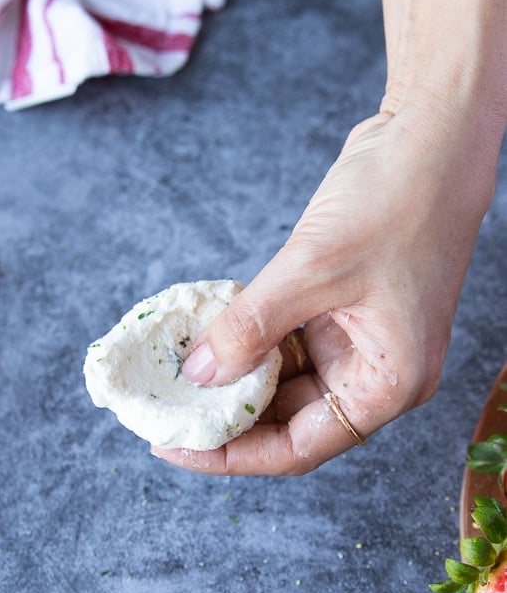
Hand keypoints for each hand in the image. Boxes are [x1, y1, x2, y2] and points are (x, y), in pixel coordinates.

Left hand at [152, 105, 497, 474]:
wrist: (429, 138)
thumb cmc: (398, 202)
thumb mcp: (314, 269)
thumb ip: (251, 328)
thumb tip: (197, 374)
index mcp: (387, 383)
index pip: (299, 447)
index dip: (233, 454)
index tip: (176, 445)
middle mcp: (372, 372)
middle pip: (286, 419)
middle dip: (225, 416)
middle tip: (165, 411)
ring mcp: (354, 340)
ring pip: (279, 380)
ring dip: (229, 376)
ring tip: (174, 375)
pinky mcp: (335, 309)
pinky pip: (280, 340)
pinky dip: (244, 340)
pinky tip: (204, 334)